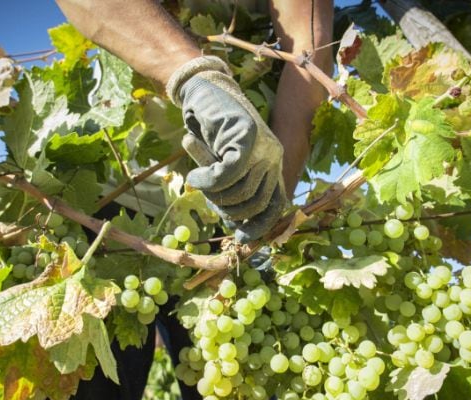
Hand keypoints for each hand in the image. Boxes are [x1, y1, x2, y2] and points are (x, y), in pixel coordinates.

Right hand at [166, 57, 286, 242]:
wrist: (203, 91)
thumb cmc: (211, 131)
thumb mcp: (226, 164)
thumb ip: (234, 188)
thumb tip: (237, 226)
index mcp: (273, 164)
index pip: (275, 205)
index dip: (259, 225)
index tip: (240, 238)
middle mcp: (274, 156)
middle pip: (254, 203)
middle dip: (227, 208)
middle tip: (207, 196)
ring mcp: (263, 145)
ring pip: (239, 190)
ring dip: (212, 192)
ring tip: (198, 179)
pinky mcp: (246, 136)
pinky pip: (227, 174)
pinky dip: (207, 180)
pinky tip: (195, 176)